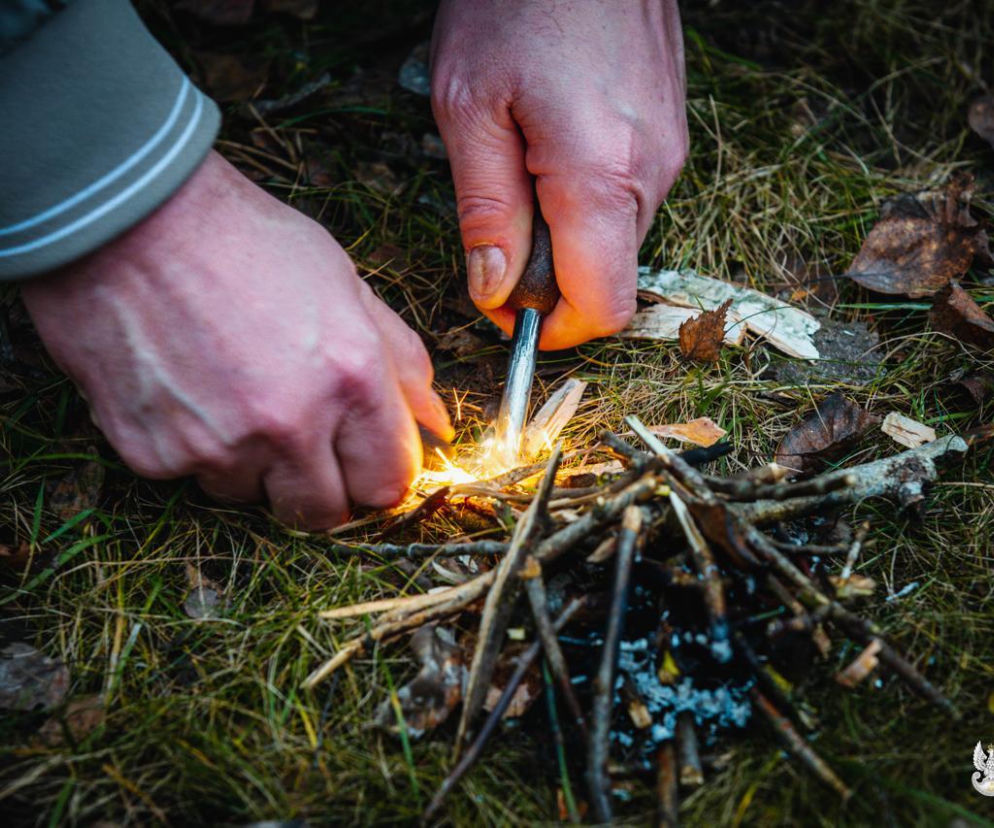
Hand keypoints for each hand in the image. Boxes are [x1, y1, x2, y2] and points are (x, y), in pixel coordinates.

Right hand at [22, 151, 451, 528]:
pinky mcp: (154, 453)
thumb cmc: (246, 241)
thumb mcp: (346, 285)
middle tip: (305, 441)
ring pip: (253, 496)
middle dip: (324, 485)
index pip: (389, 484)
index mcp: (350, 379)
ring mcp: (217, 445)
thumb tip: (437, 422)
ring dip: (255, 465)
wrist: (129, 218)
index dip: (379, 474)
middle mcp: (288, 425)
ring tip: (236, 394)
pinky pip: (190, 476)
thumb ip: (401, 361)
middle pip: (325, 513)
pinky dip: (196, 447)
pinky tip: (190, 389)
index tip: (365, 461)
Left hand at [430, 0, 687, 348]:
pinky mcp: (668, 132)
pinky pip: (628, 198)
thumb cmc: (514, 0)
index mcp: (600, 178)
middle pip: (608, 277)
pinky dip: (586, 200)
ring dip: (566, 235)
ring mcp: (669, 151)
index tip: (508, 310)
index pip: (601, 306)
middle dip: (551, 279)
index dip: (553, 329)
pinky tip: (551, 145)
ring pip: (618, 239)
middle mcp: (652, 174)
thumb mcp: (469, 108)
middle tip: (497, 226)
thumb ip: (486, 213)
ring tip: (521, 167)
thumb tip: (495, 292)